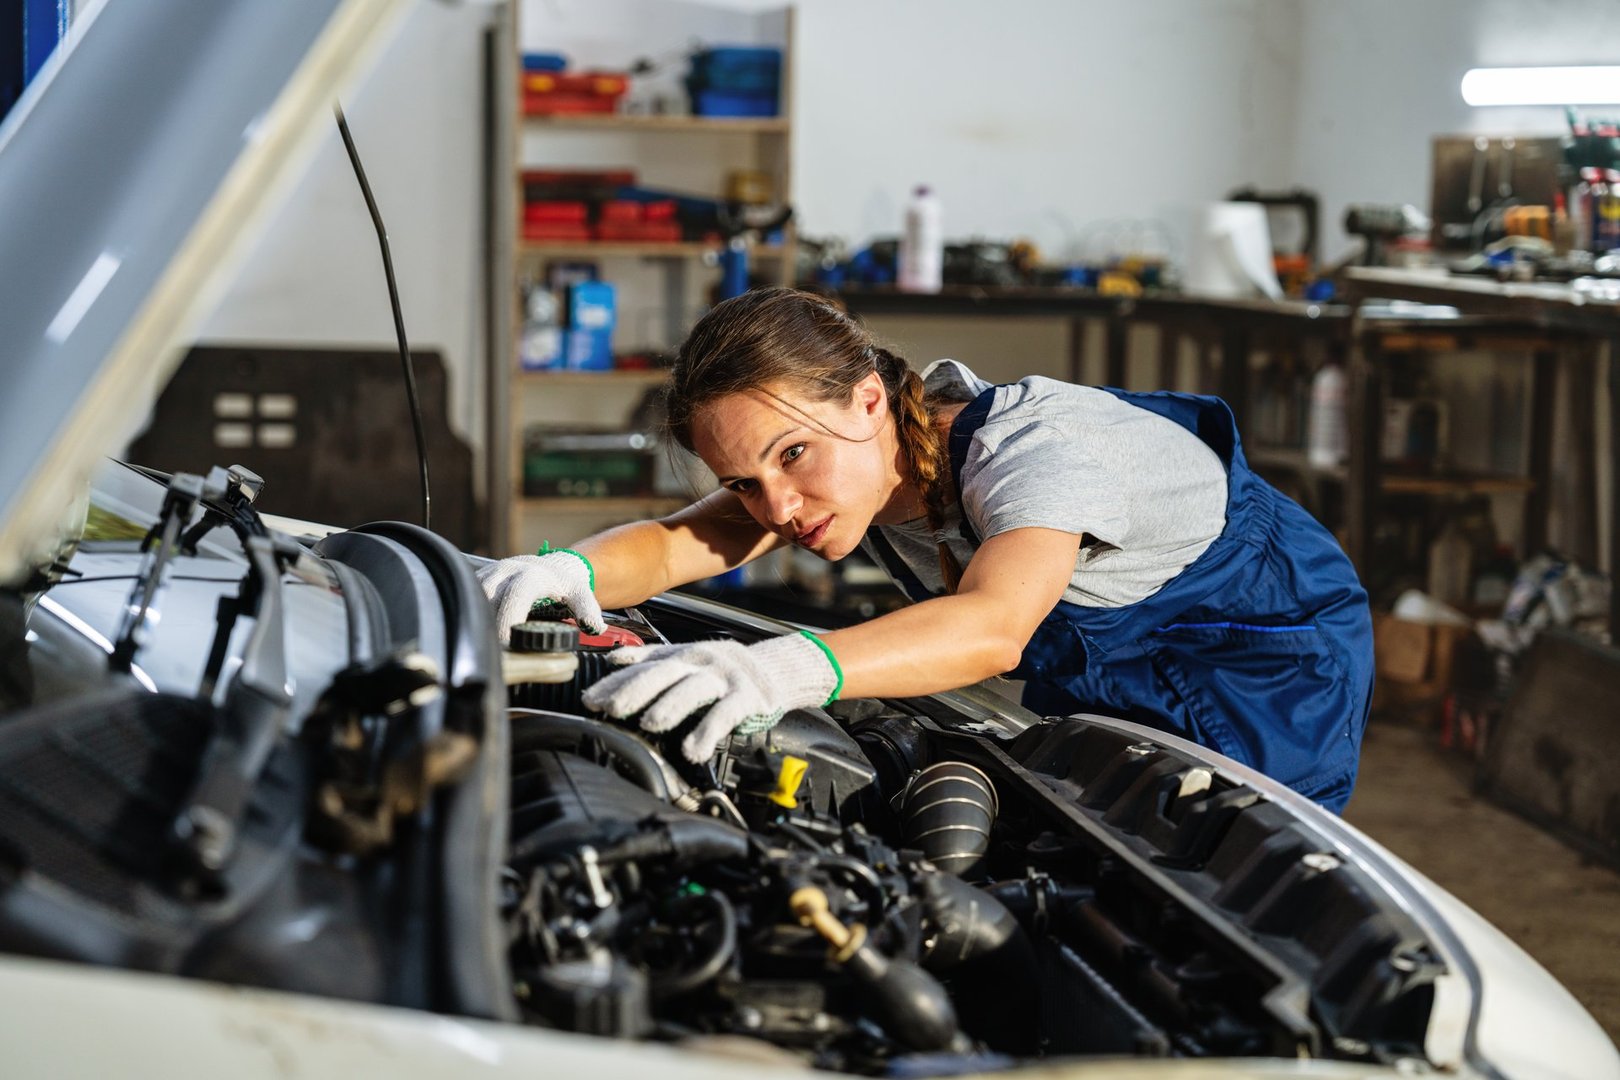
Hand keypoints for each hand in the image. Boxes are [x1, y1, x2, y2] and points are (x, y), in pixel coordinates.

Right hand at [475, 550, 604, 642]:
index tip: (507, 645)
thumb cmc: (566, 585)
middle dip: (487, 625)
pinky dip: (469, 613)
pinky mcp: (479, 577)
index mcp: (531, 575)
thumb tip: (595, 628)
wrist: (552, 566)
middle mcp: (507, 570)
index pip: (515, 597)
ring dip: (475, 620)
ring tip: (482, 645)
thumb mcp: (580, 594)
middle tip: (492, 652)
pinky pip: (466, 595)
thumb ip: (588, 609)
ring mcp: (490, 572)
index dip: (508, 621)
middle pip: (487, 597)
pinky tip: (475, 634)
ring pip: (472, 595)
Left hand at [581, 633, 841, 761]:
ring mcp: (724, 678)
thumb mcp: (688, 658)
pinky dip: (707, 732)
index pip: (642, 667)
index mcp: (682, 655)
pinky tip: (692, 750)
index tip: (589, 700)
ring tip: (650, 724)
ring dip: (670, 706)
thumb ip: (651, 659)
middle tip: (611, 709)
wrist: (777, 668)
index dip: (615, 683)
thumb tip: (612, 659)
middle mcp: (700, 662)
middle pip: (663, 674)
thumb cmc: (725, 670)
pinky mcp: (746, 697)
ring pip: (693, 690)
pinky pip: (724, 714)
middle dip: (634, 691)